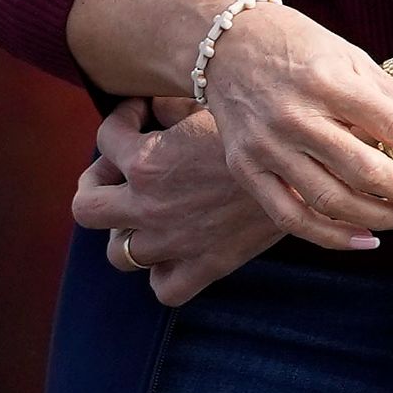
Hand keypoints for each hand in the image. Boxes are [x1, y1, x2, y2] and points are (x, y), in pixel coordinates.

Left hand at [73, 101, 279, 306]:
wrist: (306, 165)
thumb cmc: (256, 126)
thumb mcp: (207, 104)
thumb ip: (170, 107)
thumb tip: (155, 109)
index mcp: (146, 161)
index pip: (105, 137)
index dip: (124, 118)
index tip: (145, 112)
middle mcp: (148, 206)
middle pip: (86, 207)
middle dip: (98, 182)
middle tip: (122, 169)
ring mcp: (173, 243)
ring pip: (119, 254)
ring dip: (126, 231)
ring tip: (146, 212)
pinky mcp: (205, 266)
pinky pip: (165, 288)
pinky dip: (163, 273)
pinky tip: (177, 248)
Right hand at [194, 0, 392, 251]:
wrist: (223, 43)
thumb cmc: (298, 45)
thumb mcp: (348, 55)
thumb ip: (390, 98)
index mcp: (326, 79)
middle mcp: (294, 115)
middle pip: (366, 171)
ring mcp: (266, 146)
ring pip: (332, 201)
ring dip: (382, 217)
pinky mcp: (245, 169)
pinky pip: (292, 218)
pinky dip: (333, 238)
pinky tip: (367, 239)